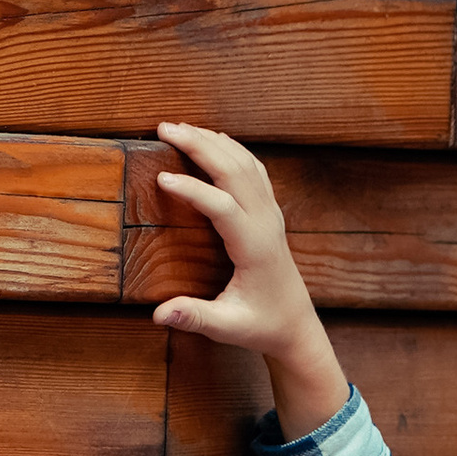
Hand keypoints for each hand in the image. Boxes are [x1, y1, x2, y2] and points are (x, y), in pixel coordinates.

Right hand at [148, 121, 349, 438]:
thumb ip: (195, 317)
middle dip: (199, 146)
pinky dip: (232, 149)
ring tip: (179, 128)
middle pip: (235, 171)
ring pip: (245, 164)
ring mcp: (271, 215)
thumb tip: (159, 315)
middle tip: (164, 129)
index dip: (194, 190)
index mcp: (255, 249)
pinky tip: (213, 139)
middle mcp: (266, 225)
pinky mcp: (270, 214)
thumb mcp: (228, 328)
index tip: (162, 178)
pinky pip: (254, 170)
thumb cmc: (262, 326)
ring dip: (213, 142)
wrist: (297, 325)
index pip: (224, 208)